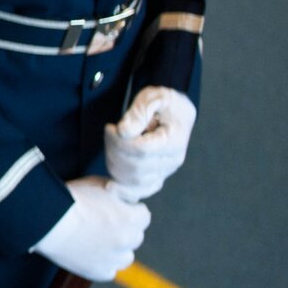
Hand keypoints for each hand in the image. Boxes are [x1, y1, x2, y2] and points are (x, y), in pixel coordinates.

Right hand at [30, 176, 151, 280]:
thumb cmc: (69, 199)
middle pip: (136, 236)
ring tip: (97, 240)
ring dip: (117, 249)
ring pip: (125, 257)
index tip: (117, 208)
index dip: (130, 210)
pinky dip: (102, 264)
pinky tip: (89, 252)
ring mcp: (113, 258)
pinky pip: (108, 271)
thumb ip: (115, 193)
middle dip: (124, 229)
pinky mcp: (98, 272)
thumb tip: (120, 197)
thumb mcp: (97, 184)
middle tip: (104, 223)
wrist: (45, 220)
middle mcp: (126, 240)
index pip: (143, 215)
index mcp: (130, 218)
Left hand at [104, 86, 195, 201]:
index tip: (111, 127)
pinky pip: (140, 190)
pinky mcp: (157, 176)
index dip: (118, 141)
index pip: (140, 150)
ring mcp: (165, 171)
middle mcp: (172, 161)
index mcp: (174, 141)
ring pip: (133, 180)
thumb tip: (124, 131)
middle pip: (134, 167)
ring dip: (114, 163)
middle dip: (114, 150)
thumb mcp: (153, 97)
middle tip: (110, 132)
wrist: (177, 111)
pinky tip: (111, 186)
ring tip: (113, 143)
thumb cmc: (164, 103)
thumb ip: (138, 113)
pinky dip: (124, 189)